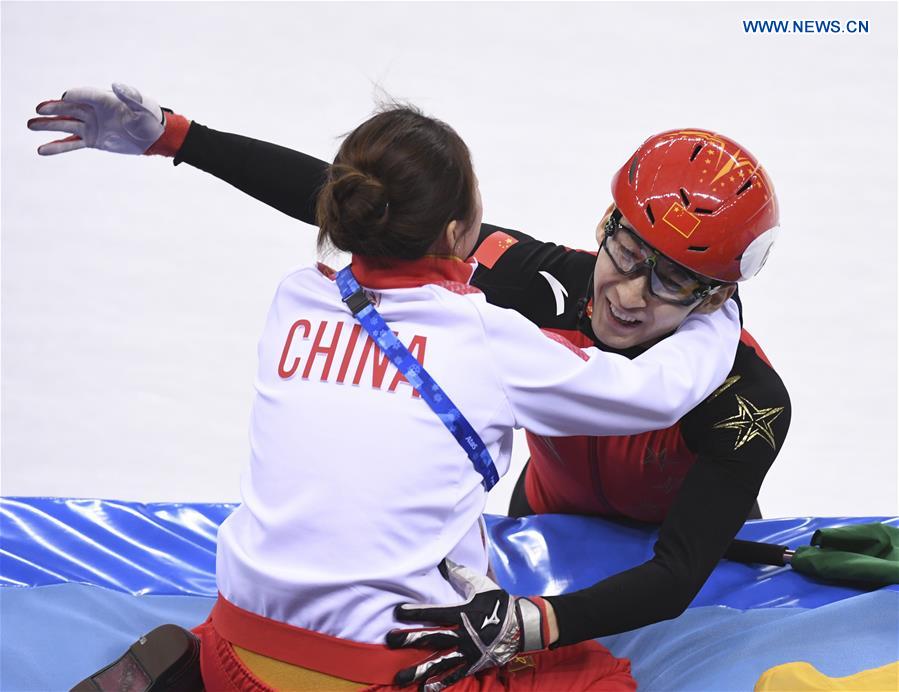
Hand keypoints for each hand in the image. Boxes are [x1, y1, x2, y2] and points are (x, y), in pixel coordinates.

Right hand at [27, 83, 177, 155]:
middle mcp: (93, 111)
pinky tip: (41, 149)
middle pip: (69, 109)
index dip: (74, 96)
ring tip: (30, 124)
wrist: (154, 137)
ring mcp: (90, 126)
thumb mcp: (143, 106)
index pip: (84, 95)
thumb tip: (117, 85)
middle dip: (54, 109)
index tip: (64, 98)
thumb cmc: (150, 118)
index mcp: (103, 99)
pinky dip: (57, 147)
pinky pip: (71, 144)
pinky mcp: (91, 140)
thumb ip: (130, 96)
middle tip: (39, 109)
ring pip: (65, 125)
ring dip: (48, 126)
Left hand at [387, 560, 552, 690]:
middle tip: (390, 641)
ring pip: (440, 661)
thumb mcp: (481, 584)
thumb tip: (442, 560)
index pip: (434, 613)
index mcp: (463, 613)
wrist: (522, 625)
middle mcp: (463, 634)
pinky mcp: (475, 664)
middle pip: (432, 638)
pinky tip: (426, 690)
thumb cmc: (498, 602)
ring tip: (400, 677)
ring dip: (419, 670)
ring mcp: (468, 652)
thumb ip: (460, 574)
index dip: (415, 613)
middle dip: (410, 639)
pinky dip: (441, 683)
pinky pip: (456, 675)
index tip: (397, 612)